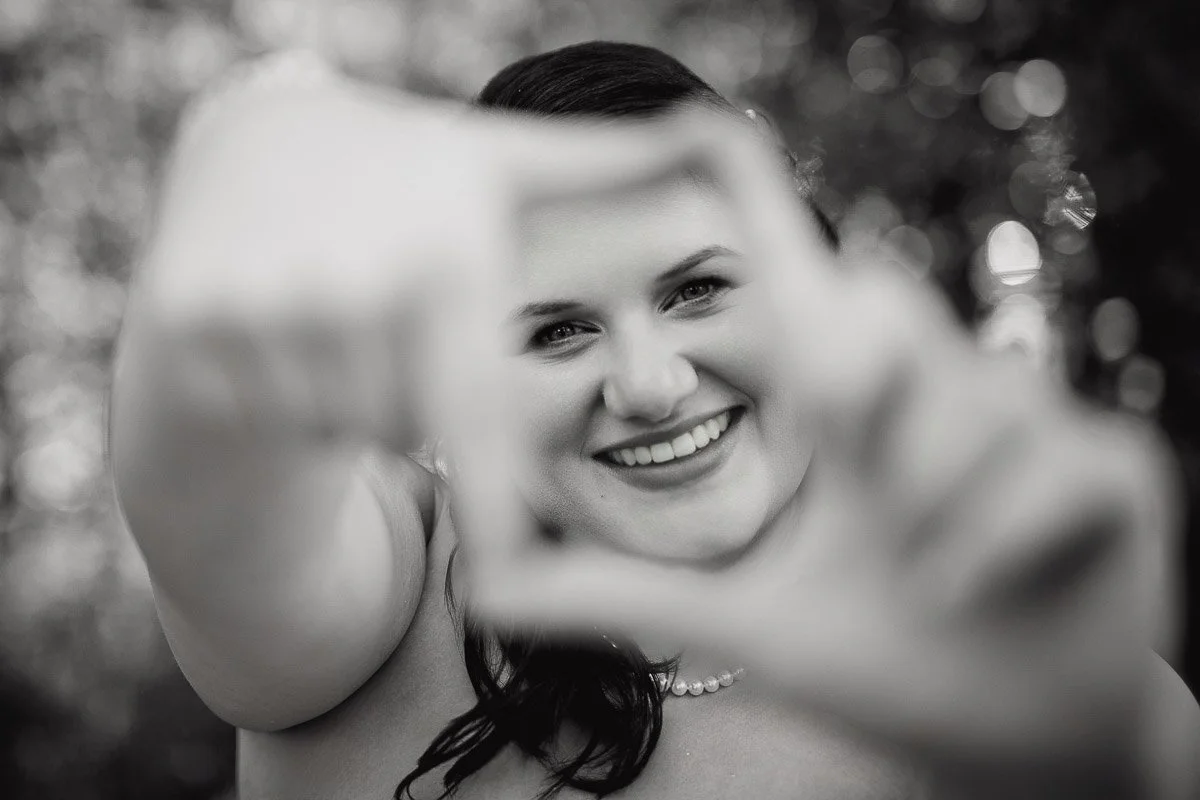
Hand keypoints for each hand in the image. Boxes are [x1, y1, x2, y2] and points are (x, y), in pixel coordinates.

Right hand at [140, 51, 716, 452]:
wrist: (256, 143)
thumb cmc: (413, 169)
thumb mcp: (505, 162)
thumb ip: (612, 169)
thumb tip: (721, 135)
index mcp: (447, 259)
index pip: (476, 411)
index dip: (495, 500)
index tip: (510, 579)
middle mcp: (356, 286)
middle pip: (414, 428)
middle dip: (417, 391)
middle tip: (393, 300)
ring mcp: (266, 306)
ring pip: (349, 421)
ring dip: (358, 386)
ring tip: (346, 298)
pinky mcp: (193, 322)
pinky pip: (275, 405)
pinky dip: (290, 381)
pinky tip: (289, 313)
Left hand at [453, 124, 1181, 779]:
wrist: (1022, 735)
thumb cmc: (885, 660)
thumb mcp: (748, 622)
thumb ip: (627, 593)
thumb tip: (490, 585)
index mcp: (852, 420)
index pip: (804, 289)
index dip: (757, 210)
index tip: (694, 131)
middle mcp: (938, 399)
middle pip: (882, 308)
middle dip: (862, 383)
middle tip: (848, 440)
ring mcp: (1032, 430)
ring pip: (968, 399)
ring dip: (929, 499)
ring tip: (926, 581)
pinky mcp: (1112, 473)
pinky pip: (1050, 473)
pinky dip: (994, 542)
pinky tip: (972, 593)